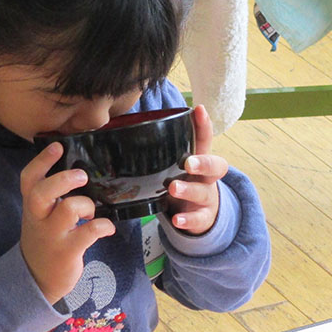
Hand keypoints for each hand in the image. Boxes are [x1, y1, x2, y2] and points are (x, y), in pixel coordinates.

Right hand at [20, 142, 115, 304]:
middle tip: (81, 176)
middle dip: (64, 180)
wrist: (37, 277)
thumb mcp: (40, 214)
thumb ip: (52, 195)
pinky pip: (88, 233)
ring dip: (86, 205)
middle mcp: (39, 218)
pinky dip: (103, 226)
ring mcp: (52, 235)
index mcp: (32, 205)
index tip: (57, 146)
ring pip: (68, 210)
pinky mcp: (68, 251)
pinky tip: (106, 227)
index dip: (42, 160)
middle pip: (42, 192)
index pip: (29, 178)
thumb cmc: (45, 238)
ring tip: (91, 212)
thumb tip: (79, 169)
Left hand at [167, 104, 227, 233]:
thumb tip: (117, 130)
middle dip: (202, 162)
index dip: (204, 126)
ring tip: (174, 188)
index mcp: (198, 160)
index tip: (199, 110)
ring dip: (188, 190)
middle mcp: (206, 177)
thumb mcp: (172, 165)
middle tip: (188, 162)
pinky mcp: (202, 218)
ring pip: (203, 192)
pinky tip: (177, 220)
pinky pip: (197, 219)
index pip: (204, 140)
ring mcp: (206, 197)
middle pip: (215, 166)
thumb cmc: (179, 181)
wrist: (196, 214)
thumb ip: (156, 151)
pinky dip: (187, 220)